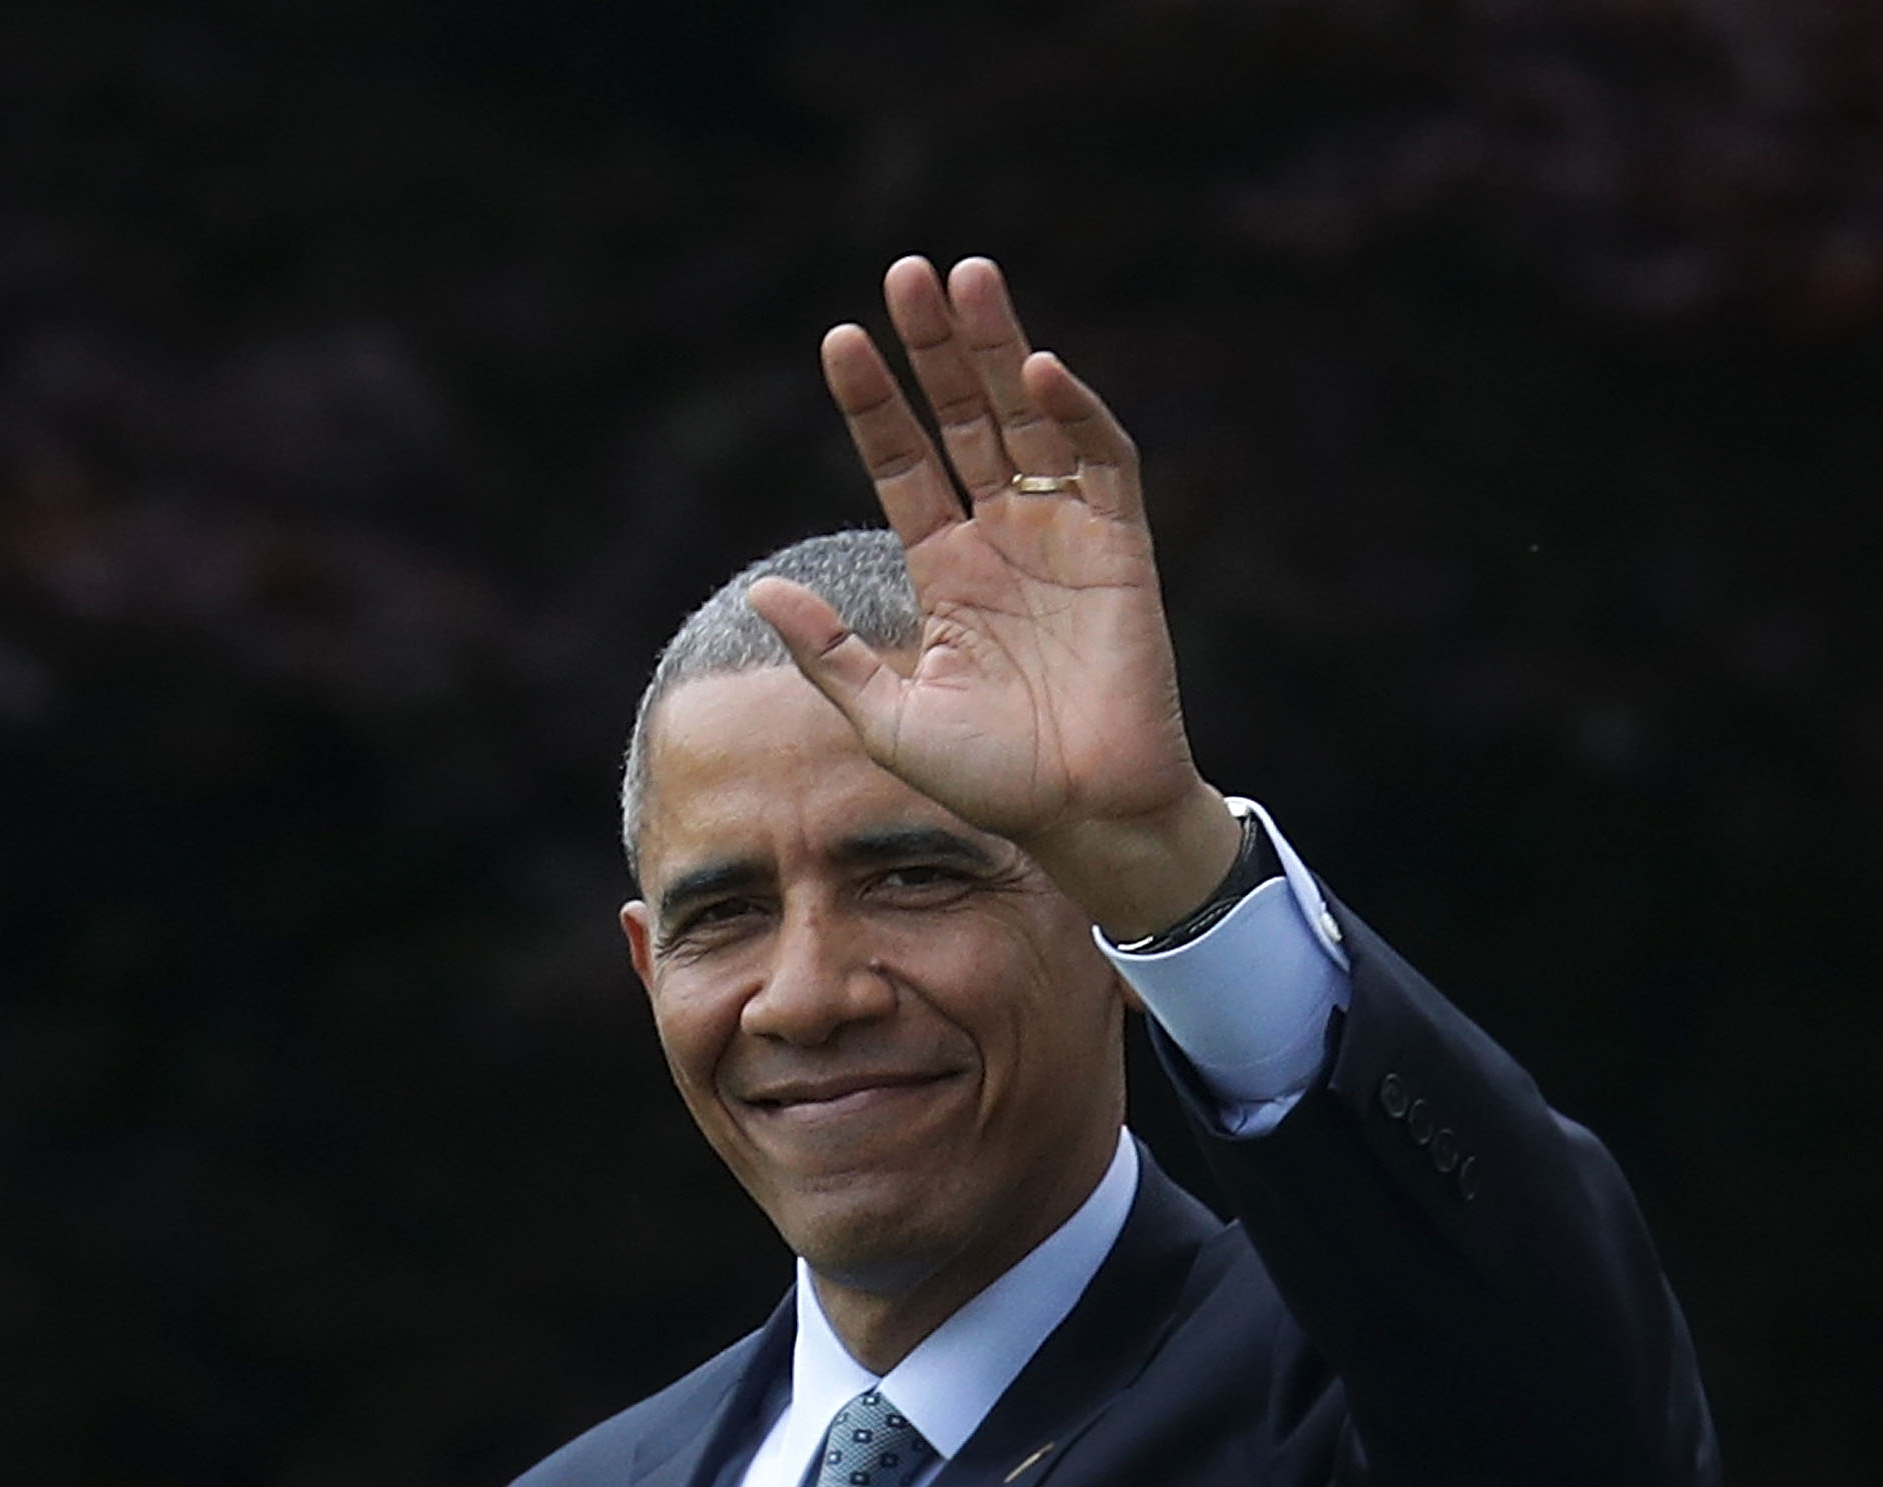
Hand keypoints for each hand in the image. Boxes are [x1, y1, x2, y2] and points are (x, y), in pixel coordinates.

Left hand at [745, 255, 1242, 942]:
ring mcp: (1062, 537)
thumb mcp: (887, 717)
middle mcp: (1001, 539)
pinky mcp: (1120, 549)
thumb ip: (829, 654)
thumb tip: (762, 589)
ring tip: (966, 280)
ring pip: (1027, 420)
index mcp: (945, 571)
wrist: (1081, 818)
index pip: (903, 463)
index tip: (838, 342)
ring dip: (999, 350)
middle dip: (936, 348)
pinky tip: (1036, 369)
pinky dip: (1073, 414)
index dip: (874, 405)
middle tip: (905, 273)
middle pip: (963, 419)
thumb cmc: (991, 781)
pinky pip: (1099, 463)